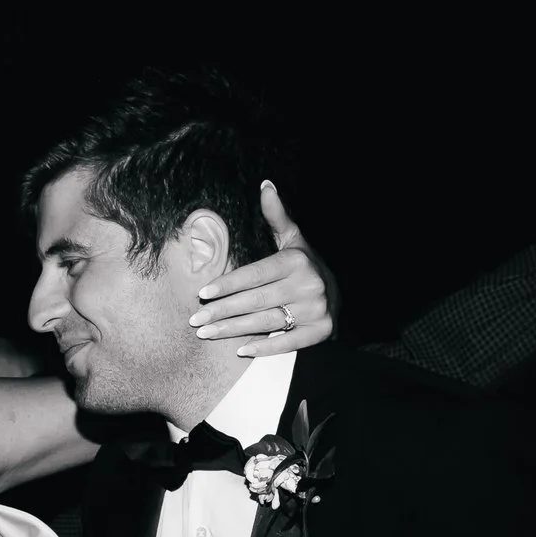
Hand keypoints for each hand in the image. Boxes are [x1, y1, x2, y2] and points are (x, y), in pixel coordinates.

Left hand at [189, 182, 338, 356]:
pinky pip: (288, 342)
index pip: (254, 275)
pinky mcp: (321, 331)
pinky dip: (264, 348)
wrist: (340, 294)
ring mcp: (316, 309)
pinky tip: (240, 351)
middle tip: (195, 320)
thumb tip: (265, 185)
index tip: (202, 293)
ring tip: (206, 333)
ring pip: (266, 322)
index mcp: (296, 261)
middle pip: (256, 301)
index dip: (227, 284)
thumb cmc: (305, 265)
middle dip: (222, 311)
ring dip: (233, 331)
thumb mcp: (294, 239)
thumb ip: (277, 215)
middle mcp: (308, 284)